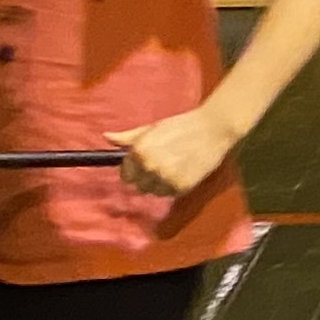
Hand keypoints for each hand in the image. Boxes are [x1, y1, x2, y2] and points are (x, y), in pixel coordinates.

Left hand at [112, 109, 243, 197]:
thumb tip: (106, 137)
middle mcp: (150, 167)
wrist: (213, 128)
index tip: (145, 163)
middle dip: (147, 177)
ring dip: (160, 183)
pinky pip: (169, 193)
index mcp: (139, 152)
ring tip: (174, 166)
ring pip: (154, 191)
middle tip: (164, 163)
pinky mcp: (181, 187)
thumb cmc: (181, 125)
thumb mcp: (151, 129)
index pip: (125, 175)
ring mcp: (165, 178)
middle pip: (139, 186)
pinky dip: (174, 185)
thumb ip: (128, 137)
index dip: (134, 170)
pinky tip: (183, 170)